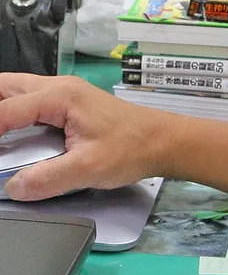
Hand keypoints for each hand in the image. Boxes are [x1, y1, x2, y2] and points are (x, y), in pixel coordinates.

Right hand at [0, 74, 172, 199]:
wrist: (164, 141)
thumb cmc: (133, 149)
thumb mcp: (89, 169)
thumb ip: (48, 179)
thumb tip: (15, 187)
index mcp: (59, 97)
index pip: (6, 111)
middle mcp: (59, 87)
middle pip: (5, 86)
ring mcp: (66, 92)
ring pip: (17, 89)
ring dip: (1, 106)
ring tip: (0, 134)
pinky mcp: (72, 102)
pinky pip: (31, 98)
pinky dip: (14, 110)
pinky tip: (11, 129)